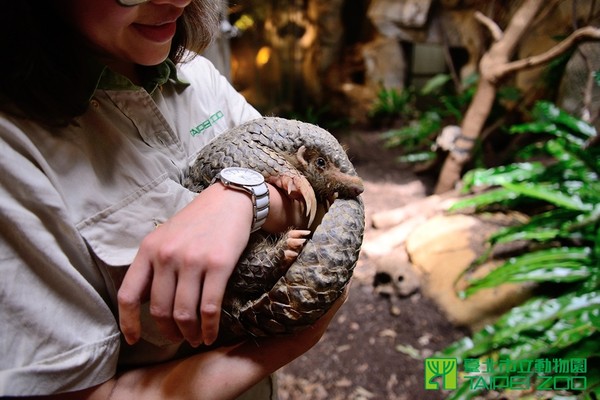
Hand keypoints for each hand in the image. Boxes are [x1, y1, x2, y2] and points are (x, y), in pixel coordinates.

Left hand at [118, 183, 253, 346]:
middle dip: (168, 332)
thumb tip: (144, 303)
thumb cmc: (197, 222)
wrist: (229, 201)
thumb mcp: (165, 237)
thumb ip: (153, 266)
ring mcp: (192, 260)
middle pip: (160, 310)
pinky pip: (209, 307)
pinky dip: (210, 327)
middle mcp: (166, 255)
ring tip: (196, 338)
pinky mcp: (218, 265)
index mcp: (148, 249)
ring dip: (190, 333)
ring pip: (184, 313)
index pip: (128, 295)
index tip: (134, 339)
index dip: (128, 323)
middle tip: (177, 339)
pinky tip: (211, 334)